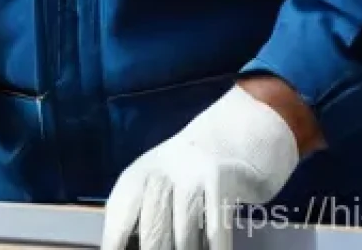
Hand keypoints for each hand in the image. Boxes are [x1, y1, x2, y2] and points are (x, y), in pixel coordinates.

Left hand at [101, 85, 299, 249]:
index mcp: (142, 172)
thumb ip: (152, 208)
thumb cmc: (200, 165)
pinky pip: (217, 229)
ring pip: (184, 235)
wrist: (246, 124)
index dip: (115, 239)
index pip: (120, 212)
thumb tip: (136, 242)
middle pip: (152, 228)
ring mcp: (193, 174)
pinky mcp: (223, 179)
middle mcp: (162, 170)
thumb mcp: (167, 178)